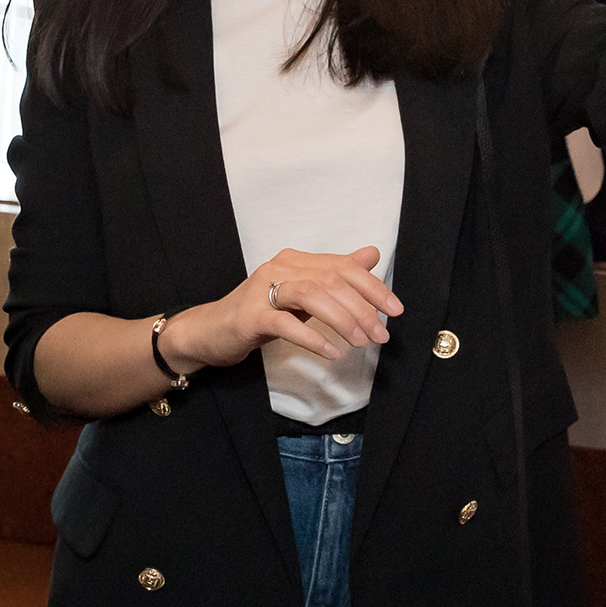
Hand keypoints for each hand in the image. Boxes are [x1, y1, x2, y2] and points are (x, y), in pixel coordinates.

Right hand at [161, 246, 401, 370]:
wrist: (210, 331)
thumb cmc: (260, 313)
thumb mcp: (302, 292)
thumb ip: (334, 274)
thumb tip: (371, 255)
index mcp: (296, 259)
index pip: (342, 266)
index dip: (372, 287)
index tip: (395, 310)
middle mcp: (280, 266)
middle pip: (330, 279)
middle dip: (362, 308)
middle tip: (380, 335)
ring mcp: (262, 289)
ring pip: (311, 294)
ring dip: (342, 319)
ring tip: (360, 342)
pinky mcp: (250, 315)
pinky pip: (285, 323)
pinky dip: (311, 337)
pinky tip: (330, 352)